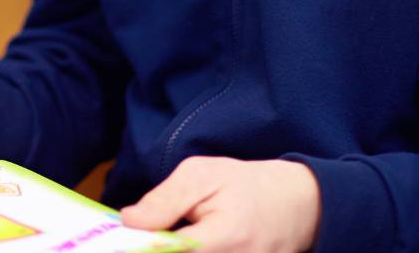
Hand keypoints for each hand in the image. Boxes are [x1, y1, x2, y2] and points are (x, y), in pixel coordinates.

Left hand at [121, 156, 320, 251]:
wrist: (297, 207)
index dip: (143, 247)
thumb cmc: (244, 185)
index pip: (172, 251)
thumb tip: (128, 220)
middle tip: (143, 239)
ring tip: (166, 239)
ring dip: (173, 250)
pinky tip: (183, 245)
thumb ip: (165, 200)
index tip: (121, 242)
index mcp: (224, 239)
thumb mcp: (201, 175)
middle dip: (157, 248)